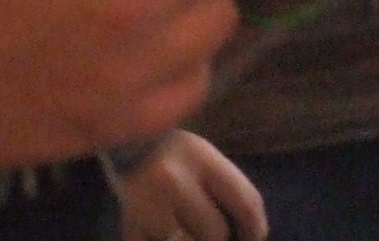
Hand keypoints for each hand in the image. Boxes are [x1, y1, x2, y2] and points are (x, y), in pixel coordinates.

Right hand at [116, 131, 267, 240]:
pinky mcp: (130, 229)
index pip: (245, 202)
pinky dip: (168, 240)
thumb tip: (251, 234)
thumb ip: (227, 190)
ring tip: (187, 228)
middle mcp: (173, 180)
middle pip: (216, 232)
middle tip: (213, 231)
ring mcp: (147, 208)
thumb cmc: (174, 156)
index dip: (255, 228)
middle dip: (219, 236)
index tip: (252, 237)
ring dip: (193, 239)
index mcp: (200, 157)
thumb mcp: (204, 159)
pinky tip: (167, 232)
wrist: (122, 146)